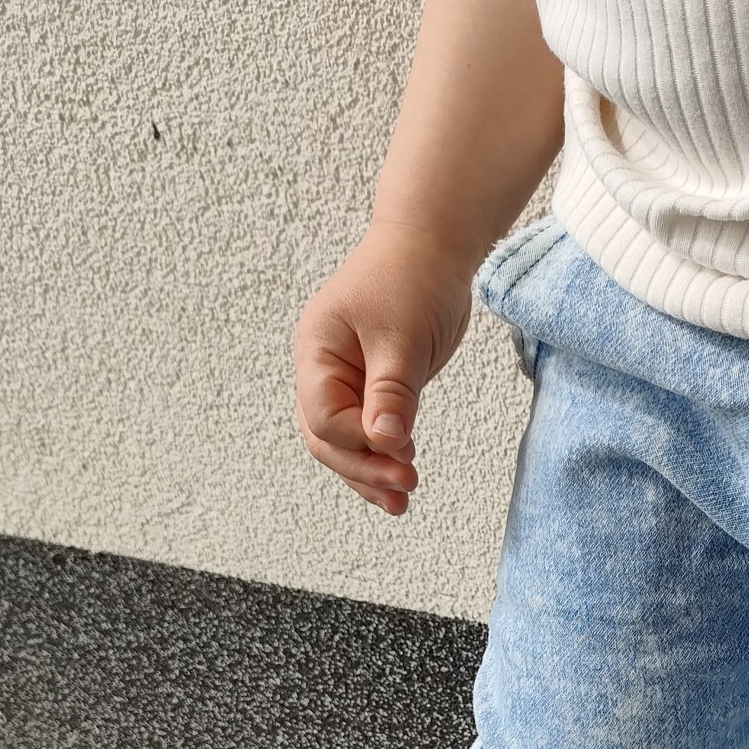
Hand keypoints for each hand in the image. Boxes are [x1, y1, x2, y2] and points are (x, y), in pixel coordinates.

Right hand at [293, 221, 474, 516]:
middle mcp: (322, 371)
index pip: (324, 418)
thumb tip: (384, 442)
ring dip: (371, 473)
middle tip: (405, 487)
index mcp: (316, 352)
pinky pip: (369, 432)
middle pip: (327, 439)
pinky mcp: (372, 388)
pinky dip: (384, 456)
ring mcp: (345, 381)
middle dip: (363, 468)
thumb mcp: (402, 338)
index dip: (360, 442)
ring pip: (345, 443)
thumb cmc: (412, 279)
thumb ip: (391, 392)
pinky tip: (402, 480)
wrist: (433, 247)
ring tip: (403, 501)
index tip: (402, 450)